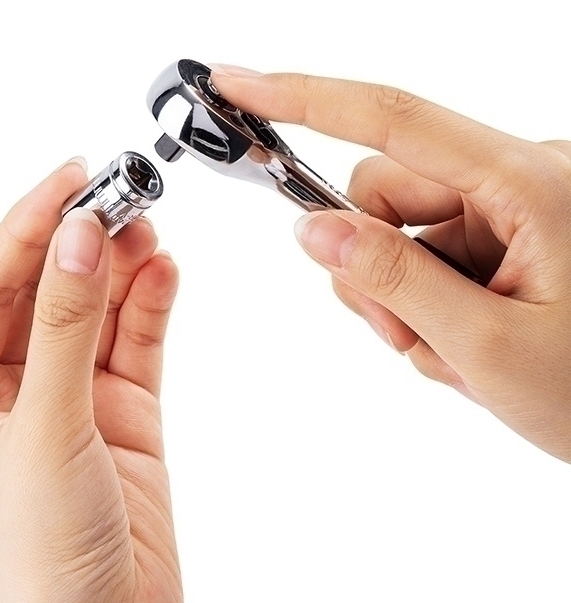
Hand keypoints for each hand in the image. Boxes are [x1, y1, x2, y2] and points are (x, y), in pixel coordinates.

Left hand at [0, 159, 192, 602]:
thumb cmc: (44, 560)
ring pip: (94, 311)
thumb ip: (66, 330)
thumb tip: (81, 239)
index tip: (71, 179)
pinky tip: (166, 272)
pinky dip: (150, 306)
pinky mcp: (123, 415)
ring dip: (120, 266)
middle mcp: (8, 390)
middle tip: (123, 190)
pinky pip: (135, 344)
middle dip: (80, 240)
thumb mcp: (45, 431)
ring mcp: (71, 400)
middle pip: (43, 290)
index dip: (26, 227)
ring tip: (150, 223)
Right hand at [212, 66, 570, 462]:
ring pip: (398, 232)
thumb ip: (394, 281)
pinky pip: (425, 256)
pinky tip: (464, 344)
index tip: (239, 83)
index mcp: (531, 183)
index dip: (307, 98)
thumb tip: (315, 231)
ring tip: (452, 352)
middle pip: (385, 191)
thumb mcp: (485, 345)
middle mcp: (519, 178)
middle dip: (374, 269)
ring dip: (401, 299)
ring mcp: (510, 209)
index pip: (395, 122)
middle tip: (407, 335)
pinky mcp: (503, 237)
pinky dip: (424, 306)